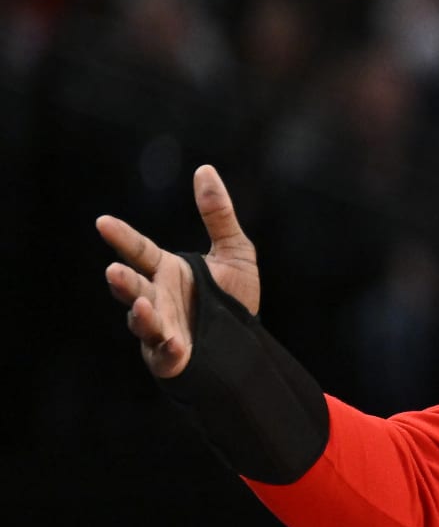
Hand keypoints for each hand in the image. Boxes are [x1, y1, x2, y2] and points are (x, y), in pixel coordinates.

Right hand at [96, 165, 260, 377]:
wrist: (247, 343)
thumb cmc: (233, 298)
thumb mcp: (234, 251)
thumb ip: (218, 214)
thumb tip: (205, 170)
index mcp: (168, 271)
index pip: (139, 250)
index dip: (122, 237)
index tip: (103, 221)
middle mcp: (158, 298)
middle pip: (133, 288)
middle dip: (123, 282)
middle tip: (113, 271)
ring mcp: (161, 328)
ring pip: (142, 321)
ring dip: (140, 315)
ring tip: (141, 305)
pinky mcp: (171, 357)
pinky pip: (164, 355)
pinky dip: (168, 349)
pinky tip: (176, 343)